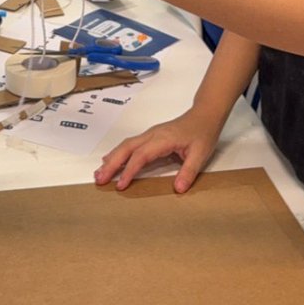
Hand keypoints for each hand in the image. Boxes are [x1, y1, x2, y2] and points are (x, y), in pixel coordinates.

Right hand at [95, 110, 219, 192]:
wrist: (204, 115)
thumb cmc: (202, 133)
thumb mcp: (200, 154)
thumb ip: (188, 172)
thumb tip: (178, 189)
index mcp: (163, 139)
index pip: (141, 155)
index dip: (129, 170)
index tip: (120, 185)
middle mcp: (152, 134)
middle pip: (126, 148)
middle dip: (112, 164)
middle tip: (99, 179)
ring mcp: (150, 134)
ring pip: (126, 145)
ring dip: (112, 158)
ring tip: (99, 172)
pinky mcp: (150, 136)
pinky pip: (130, 144)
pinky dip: (118, 153)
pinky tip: (110, 160)